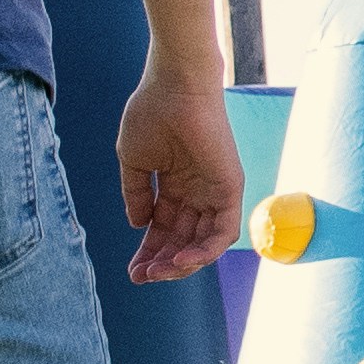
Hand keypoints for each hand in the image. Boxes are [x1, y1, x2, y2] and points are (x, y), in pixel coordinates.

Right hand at [117, 66, 245, 280]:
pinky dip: (205, 250)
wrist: (174, 86)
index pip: (165, 230)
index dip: (149, 252)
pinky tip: (181, 260)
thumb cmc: (152, 114)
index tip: (133, 271)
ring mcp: (215, 191)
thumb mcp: (135, 162)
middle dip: (162, 262)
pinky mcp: (230, 188)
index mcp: (175, 186)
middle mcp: (198, 192)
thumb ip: (137, 196)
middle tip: (142, 276)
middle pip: (183, 240)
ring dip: (182, 263)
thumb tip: (139, 226)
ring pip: (204, 242)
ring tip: (159, 272)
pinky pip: (223, 230)